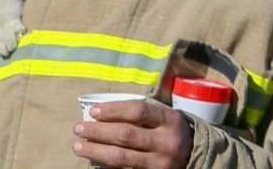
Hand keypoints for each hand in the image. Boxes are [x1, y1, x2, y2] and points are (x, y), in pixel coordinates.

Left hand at [72, 100, 192, 168]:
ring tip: (78, 146)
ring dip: (96, 151)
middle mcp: (166, 142)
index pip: (137, 110)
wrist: (195, 154)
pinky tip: (94, 163)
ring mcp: (161, 163)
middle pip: (125, 135)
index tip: (93, 112)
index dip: (112, 110)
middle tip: (78, 128)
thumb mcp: (161, 116)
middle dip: (97, 132)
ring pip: (122, 157)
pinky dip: (108, 168)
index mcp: (169, 120)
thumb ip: (137, 113)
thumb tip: (97, 114)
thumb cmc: (168, 129)